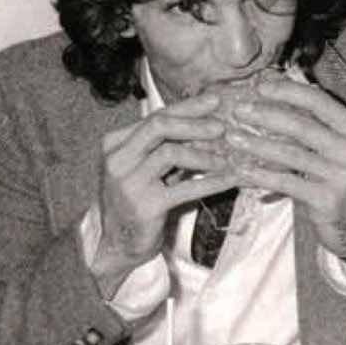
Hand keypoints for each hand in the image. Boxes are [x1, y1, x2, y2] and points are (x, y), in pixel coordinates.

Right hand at [94, 92, 239, 283]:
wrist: (116, 243)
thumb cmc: (136, 201)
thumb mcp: (142, 167)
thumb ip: (161, 145)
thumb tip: (202, 122)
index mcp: (115, 143)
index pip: (155, 116)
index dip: (187, 107)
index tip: (214, 101)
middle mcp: (118, 158)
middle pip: (159, 126)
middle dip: (195, 123)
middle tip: (222, 127)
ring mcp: (128, 182)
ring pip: (171, 153)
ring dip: (204, 154)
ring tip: (227, 158)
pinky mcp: (145, 206)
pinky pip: (185, 188)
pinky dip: (211, 182)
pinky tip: (230, 179)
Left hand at [221, 77, 345, 257]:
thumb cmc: (341, 182)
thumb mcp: (339, 151)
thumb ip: (317, 127)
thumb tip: (277, 94)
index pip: (321, 102)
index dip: (288, 92)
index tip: (260, 87)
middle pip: (304, 125)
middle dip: (266, 115)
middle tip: (238, 110)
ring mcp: (344, 176)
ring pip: (292, 154)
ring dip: (257, 144)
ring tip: (232, 138)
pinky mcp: (328, 200)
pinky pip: (287, 183)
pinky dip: (262, 175)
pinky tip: (242, 170)